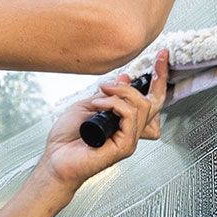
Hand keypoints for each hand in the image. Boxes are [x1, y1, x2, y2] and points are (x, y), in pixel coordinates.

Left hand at [36, 50, 169, 196]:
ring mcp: (128, 139)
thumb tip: (124, 80)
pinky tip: (99, 105)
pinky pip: (129, 117)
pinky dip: (115, 105)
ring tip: (101, 94)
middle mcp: (130, 130)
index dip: (159, 78)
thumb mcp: (88, 106)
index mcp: (123, 121)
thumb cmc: (67, 138)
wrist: (54, 159)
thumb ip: (108, 96)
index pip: (149, 100)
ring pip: (141, 107)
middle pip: (153, 102)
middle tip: (141, 65)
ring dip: (120, 93)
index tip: (161, 57)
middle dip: (154, 78)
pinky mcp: (124, 147)